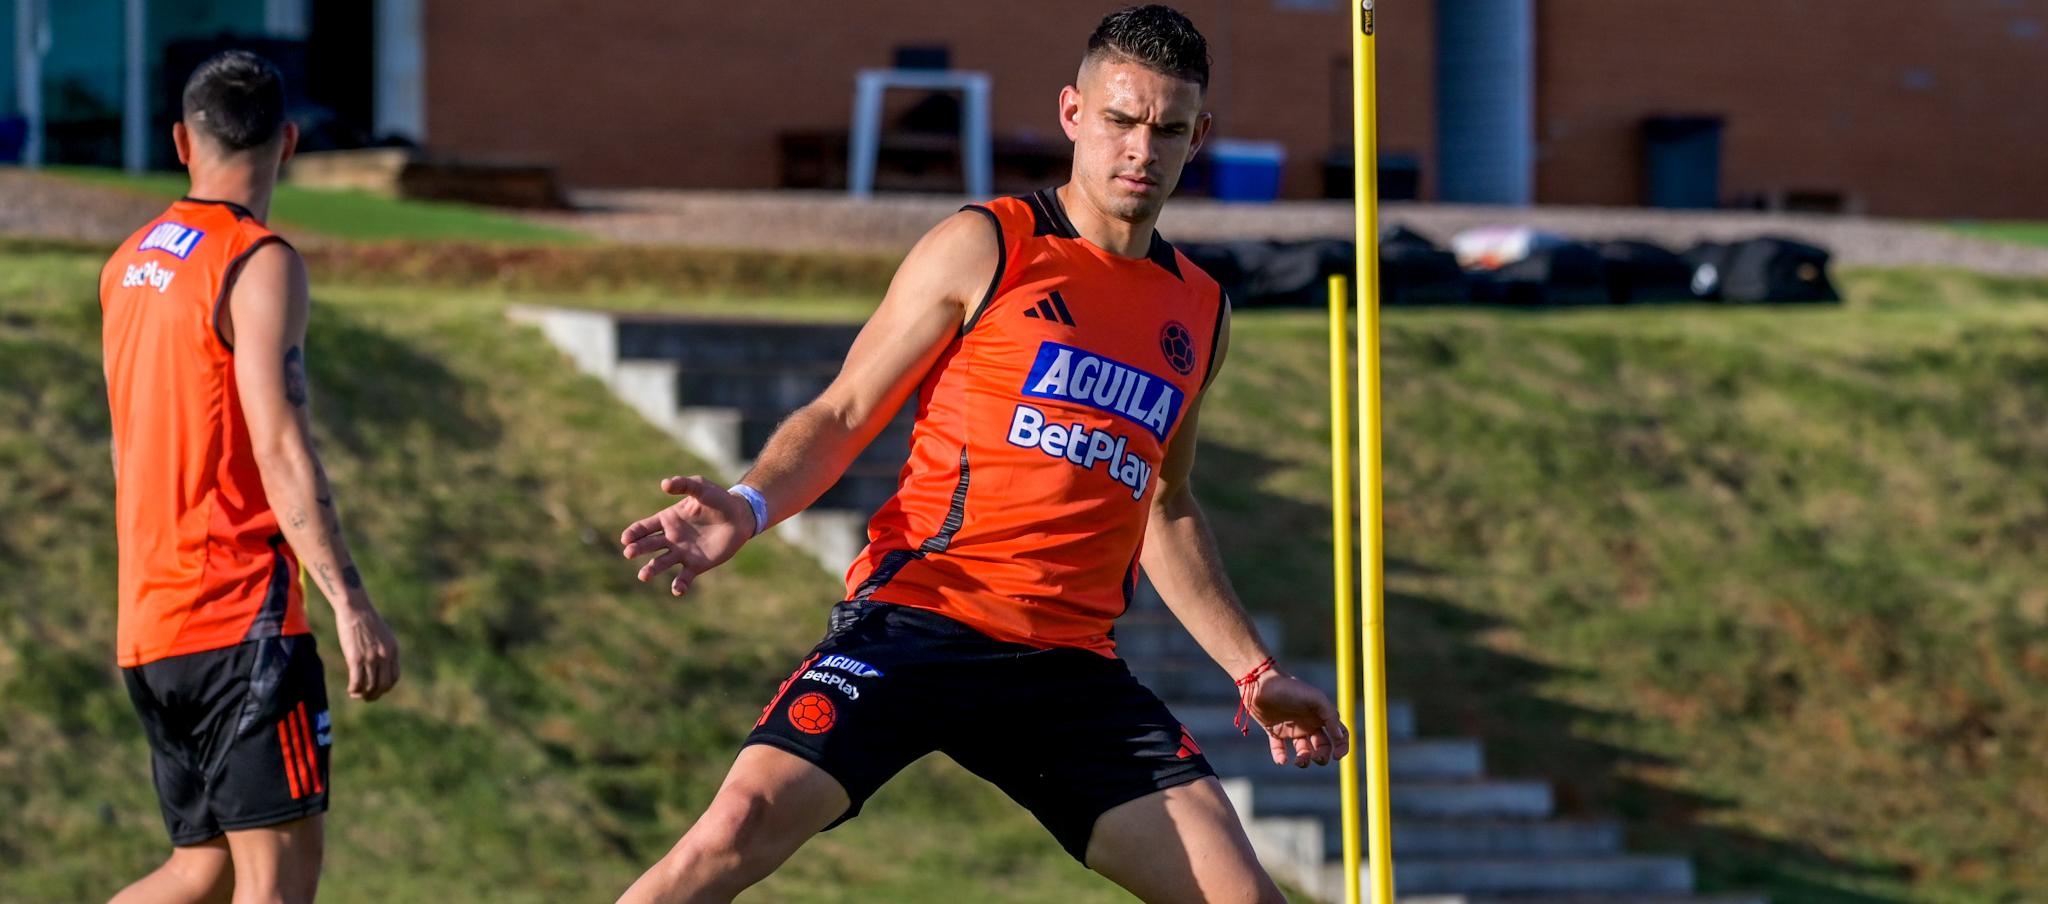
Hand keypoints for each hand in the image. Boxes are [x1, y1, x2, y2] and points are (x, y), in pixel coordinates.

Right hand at [334, 605, 399, 701]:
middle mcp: (385, 656)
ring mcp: (371, 658)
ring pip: (370, 686)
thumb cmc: (366, 620)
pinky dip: (354, 690)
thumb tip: (379, 664)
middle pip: (384, 685)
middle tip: (366, 697)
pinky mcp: (356, 658)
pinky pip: (357, 682)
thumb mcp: (382, 636)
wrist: (355, 608)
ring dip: (363, 695)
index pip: (394, 677)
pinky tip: (350, 690)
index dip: (386, 687)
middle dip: (375, 695)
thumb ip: (384, 650)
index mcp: (393, 651)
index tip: (377, 689)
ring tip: (356, 695)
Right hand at [620, 475, 754, 595]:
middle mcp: (670, 538)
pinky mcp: (696, 565)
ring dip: (651, 569)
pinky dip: (679, 585)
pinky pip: (684, 577)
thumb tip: (664, 484)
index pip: (644, 528)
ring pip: (661, 563)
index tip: (626, 539)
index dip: (633, 533)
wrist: (740, 516)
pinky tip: (677, 590)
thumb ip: (683, 485)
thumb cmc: (718, 499)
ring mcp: (682, 553)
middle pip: (648, 545)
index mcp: (667, 520)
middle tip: (629, 553)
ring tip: (643, 576)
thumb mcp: (700, 487)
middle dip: (637, 549)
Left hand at [1244, 671, 1348, 767]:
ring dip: (1304, 760)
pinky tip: (1282, 760)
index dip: (1342, 746)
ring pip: (1303, 752)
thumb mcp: (1315, 698)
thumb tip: (1340, 737)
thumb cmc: (1290, 688)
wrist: (1260, 683)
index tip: (1337, 756)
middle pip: (1323, 747)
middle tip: (1314, 758)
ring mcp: (1292, 729)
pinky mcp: (1275, 731)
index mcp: (1321, 716)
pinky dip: (1281, 757)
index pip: (1339, 734)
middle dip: (1322, 757)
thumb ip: (1330, 716)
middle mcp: (1309, 723)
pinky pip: (1280, 750)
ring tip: (1297, 762)